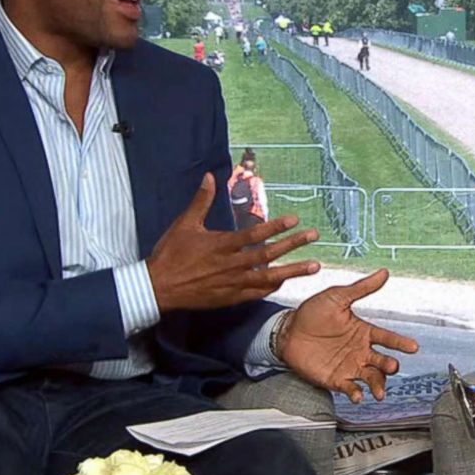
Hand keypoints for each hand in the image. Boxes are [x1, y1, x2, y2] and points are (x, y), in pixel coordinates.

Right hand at [147, 174, 319, 311]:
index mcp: (221, 245)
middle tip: (313, 236)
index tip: (294, 220)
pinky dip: (272, 286)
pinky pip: (257, 292)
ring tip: (315, 265)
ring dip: (292, 270)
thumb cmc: (171, 254)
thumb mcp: (184, 224)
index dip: (275, 227)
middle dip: (293, 245)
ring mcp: (232, 284)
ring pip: (268, 277)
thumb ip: (201, 201)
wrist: (158, 287)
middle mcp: (230, 265)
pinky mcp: (230, 298)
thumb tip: (209, 176)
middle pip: (267, 255)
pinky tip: (286, 280)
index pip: (253, 235)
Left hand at [278, 269, 419, 403]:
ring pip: (372, 378)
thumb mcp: (337, 297)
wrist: (287, 331)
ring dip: (378, 385)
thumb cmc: (312, 313)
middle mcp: (360, 351)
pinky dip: (356, 393)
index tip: (413, 347)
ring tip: (379, 391)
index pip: (387, 338)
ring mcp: (349, 366)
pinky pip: (351, 388)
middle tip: (392, 366)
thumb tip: (384, 272)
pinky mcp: (336, 379)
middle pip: (382, 361)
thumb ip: (361, 288)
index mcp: (364, 332)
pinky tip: (358, 396)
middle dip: (390, 366)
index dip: (401, 343)